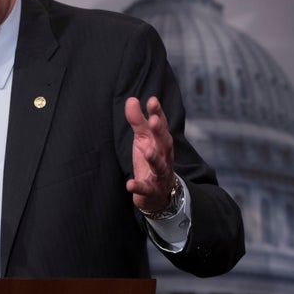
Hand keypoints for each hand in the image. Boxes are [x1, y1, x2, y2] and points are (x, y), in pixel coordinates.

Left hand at [124, 96, 174, 211]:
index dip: (157, 113)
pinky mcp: (151, 189)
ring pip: (159, 166)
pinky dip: (139, 187)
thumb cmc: (151, 159)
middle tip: (153, 121)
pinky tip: (130, 184)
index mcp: (161, 142)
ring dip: (154, 158)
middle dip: (160, 132)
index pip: (161, 125)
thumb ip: (137, 120)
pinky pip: (146, 189)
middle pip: (164, 143)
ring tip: (147, 151)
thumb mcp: (143, 138)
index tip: (152, 100)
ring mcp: (159, 174)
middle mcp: (164, 156)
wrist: (159, 193)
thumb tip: (131, 99)